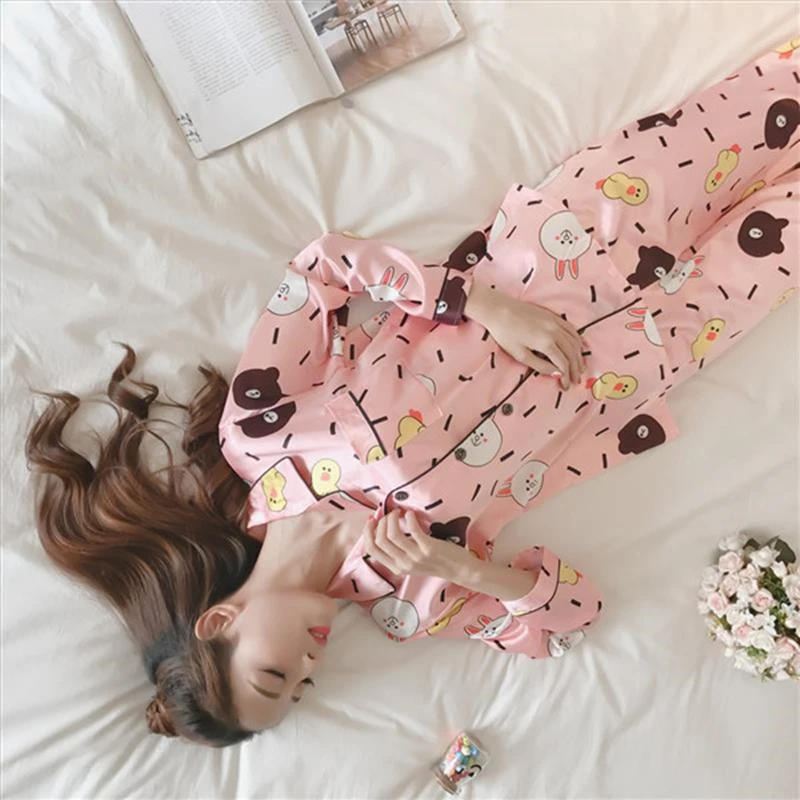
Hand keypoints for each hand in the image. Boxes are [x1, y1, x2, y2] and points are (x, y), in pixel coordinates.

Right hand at [362, 510, 469, 580]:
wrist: (459, 569)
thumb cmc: (436, 562)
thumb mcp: (412, 562)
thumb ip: (398, 552)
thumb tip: (384, 531)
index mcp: (396, 568)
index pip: (371, 550)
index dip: (367, 533)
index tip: (371, 520)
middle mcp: (403, 564)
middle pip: (379, 540)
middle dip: (380, 522)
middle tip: (389, 514)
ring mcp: (416, 557)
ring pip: (391, 534)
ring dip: (392, 518)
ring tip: (399, 512)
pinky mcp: (428, 548)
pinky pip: (412, 529)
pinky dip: (409, 518)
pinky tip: (411, 514)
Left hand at [464, 283, 584, 389]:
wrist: (499, 310)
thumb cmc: (506, 334)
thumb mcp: (520, 354)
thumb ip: (540, 366)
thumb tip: (557, 374)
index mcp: (546, 343)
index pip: (563, 364)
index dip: (566, 377)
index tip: (566, 386)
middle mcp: (555, 332)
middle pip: (572, 353)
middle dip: (575, 369)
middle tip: (576, 380)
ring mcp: (556, 322)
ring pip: (574, 341)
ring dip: (579, 356)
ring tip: (579, 368)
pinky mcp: (554, 316)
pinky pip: (572, 330)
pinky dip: (577, 341)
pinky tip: (577, 348)